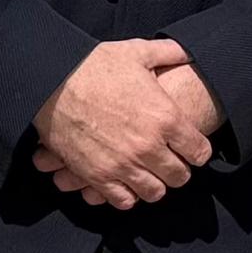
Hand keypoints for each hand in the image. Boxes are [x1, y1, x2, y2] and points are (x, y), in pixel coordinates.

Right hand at [37, 39, 218, 207]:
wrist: (51, 80)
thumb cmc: (94, 65)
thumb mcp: (136, 52)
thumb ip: (168, 53)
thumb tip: (188, 52)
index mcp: (166, 117)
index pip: (200, 151)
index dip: (198, 150)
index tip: (190, 147)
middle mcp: (149, 145)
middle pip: (180, 176)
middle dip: (178, 170)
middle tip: (170, 162)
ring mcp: (123, 163)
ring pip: (154, 192)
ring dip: (154, 185)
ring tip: (149, 175)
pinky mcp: (98, 175)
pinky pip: (124, 200)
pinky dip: (127, 195)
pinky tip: (125, 183)